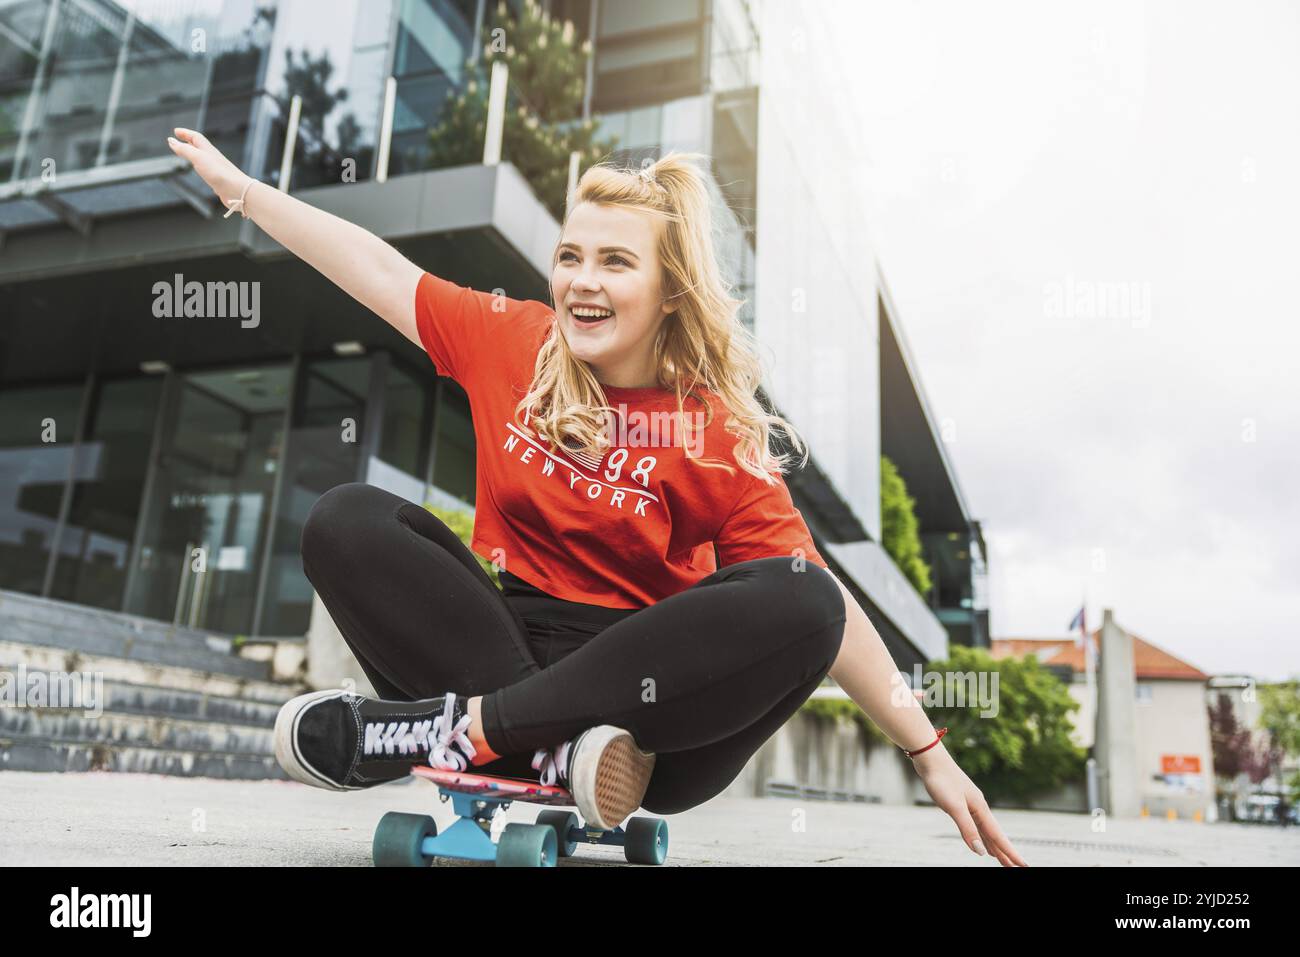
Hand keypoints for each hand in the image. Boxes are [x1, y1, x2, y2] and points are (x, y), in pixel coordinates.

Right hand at [166, 127, 252, 211]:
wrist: (237, 190)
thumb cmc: (219, 173)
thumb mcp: (197, 157)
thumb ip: (184, 149)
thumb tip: (171, 141)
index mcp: (208, 150)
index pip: (195, 137)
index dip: (185, 133)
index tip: (176, 131)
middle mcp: (212, 157)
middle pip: (199, 146)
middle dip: (188, 141)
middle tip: (179, 139)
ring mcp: (216, 168)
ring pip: (203, 157)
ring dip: (193, 153)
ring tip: (186, 154)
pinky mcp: (218, 179)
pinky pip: (207, 169)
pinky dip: (200, 166)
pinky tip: (200, 171)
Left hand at [911, 746, 1028, 865]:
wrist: (930, 759)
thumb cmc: (941, 781)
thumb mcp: (954, 807)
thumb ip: (967, 829)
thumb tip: (981, 852)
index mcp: (980, 809)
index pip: (998, 836)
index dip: (1010, 852)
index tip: (1023, 866)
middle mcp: (979, 808)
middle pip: (995, 835)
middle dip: (1005, 852)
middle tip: (1017, 868)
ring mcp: (970, 805)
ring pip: (985, 831)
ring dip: (994, 846)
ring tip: (1002, 860)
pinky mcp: (960, 803)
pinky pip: (975, 825)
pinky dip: (981, 836)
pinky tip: (980, 841)